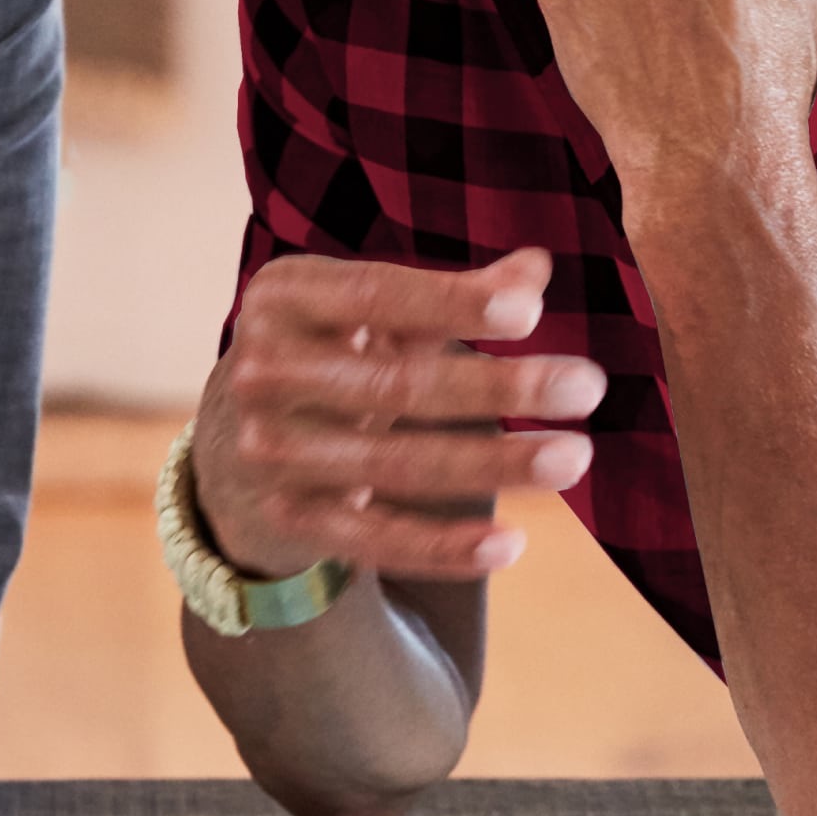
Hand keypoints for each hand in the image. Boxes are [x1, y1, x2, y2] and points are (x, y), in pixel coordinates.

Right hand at [195, 249, 606, 581]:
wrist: (230, 446)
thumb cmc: (325, 355)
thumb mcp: (368, 312)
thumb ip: (450, 295)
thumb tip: (537, 269)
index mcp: (282, 299)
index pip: (374, 295)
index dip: (451, 304)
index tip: (531, 312)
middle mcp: (262, 372)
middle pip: (393, 384)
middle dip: (496, 388)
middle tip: (586, 384)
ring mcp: (271, 451)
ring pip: (393, 464)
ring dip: (492, 463)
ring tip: (574, 455)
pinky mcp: (290, 520)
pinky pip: (376, 540)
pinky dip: (444, 546)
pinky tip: (512, 542)